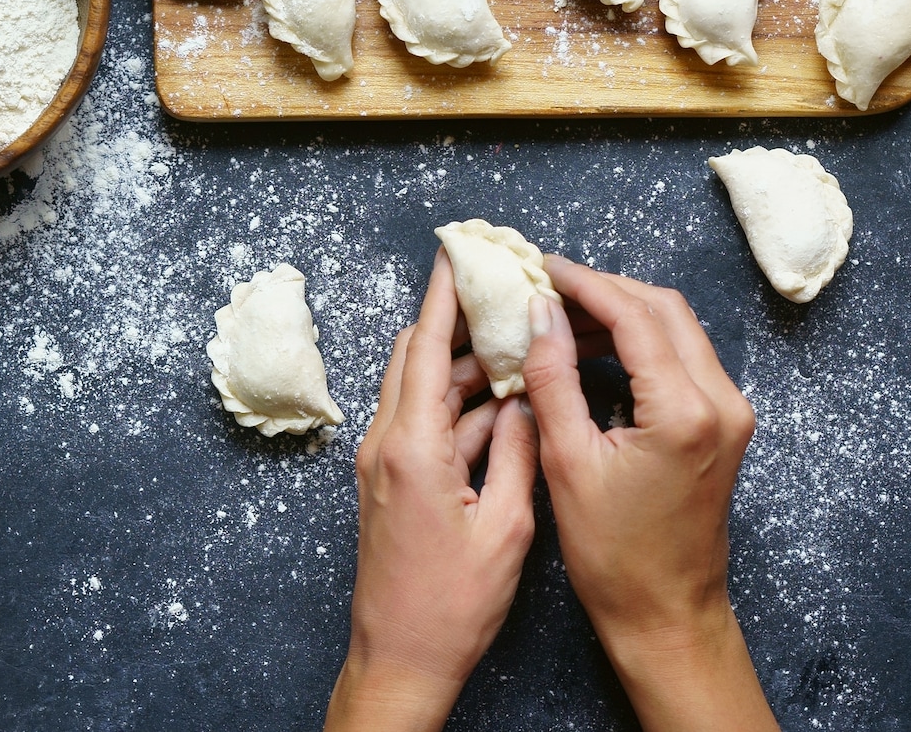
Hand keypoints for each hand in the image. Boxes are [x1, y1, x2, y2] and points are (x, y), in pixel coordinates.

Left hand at [324, 249, 538, 731]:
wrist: (400, 659)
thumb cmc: (451, 605)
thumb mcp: (506, 526)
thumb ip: (517, 451)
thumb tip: (527, 400)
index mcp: (413, 448)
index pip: (428, 347)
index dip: (444, 295)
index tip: (456, 250)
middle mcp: (387, 445)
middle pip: (418, 357)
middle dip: (458, 322)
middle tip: (501, 295)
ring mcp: (384, 464)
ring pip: (422, 389)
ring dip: (465, 368)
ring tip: (518, 351)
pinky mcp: (390, 483)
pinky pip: (423, 423)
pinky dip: (459, 406)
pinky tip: (502, 408)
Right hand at [523, 255, 777, 731]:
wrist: (667, 614)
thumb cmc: (614, 556)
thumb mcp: (567, 462)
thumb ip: (553, 378)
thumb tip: (539, 315)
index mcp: (685, 411)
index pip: (635, 316)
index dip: (585, 284)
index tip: (543, 268)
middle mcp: (721, 402)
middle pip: (664, 310)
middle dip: (605, 290)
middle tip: (549, 287)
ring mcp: (731, 412)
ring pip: (677, 329)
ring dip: (623, 313)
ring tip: (563, 315)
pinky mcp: (726, 424)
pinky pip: (684, 358)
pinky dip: (641, 342)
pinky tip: (595, 347)